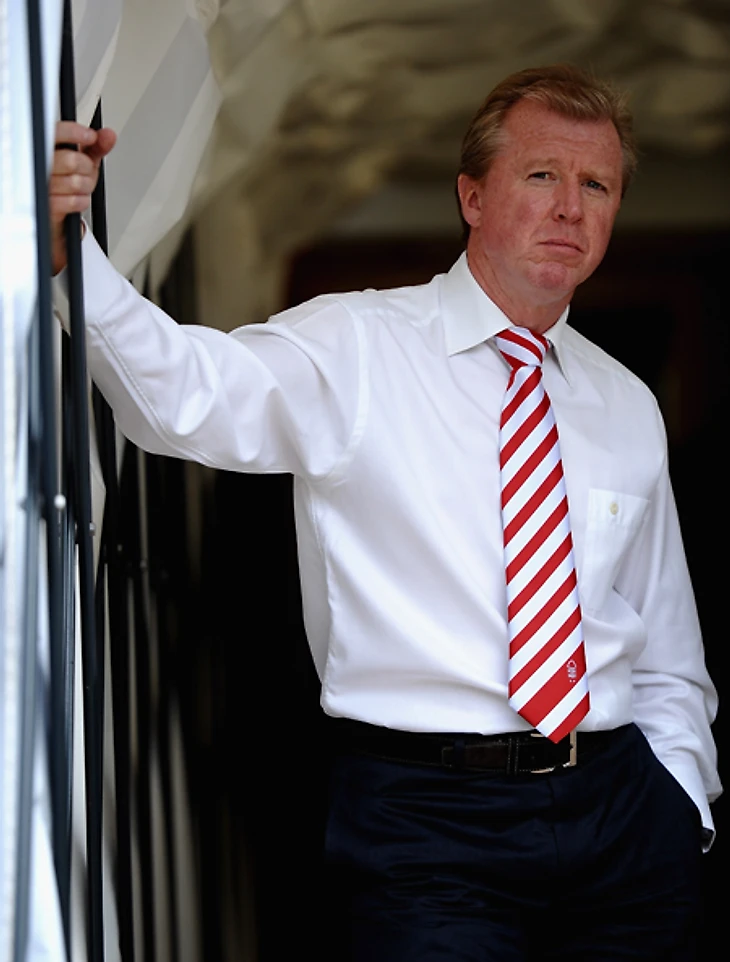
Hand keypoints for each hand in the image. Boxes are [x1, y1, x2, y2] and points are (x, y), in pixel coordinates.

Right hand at [50, 121, 116, 274]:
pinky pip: (73, 201)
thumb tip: (109, 135)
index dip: (75, 133)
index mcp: (46, 149)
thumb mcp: (84, 163)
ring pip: (75, 181)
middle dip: (87, 169)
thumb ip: (96, 148)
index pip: (55, 132)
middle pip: (71, 160)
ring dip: (86, 188)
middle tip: (86, 173)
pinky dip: (82, 201)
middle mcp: (40, 165)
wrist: (56, 215)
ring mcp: (41, 185)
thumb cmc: (67, 185)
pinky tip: (77, 199)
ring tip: (80, 188)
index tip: (90, 136)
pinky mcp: (46, 205)